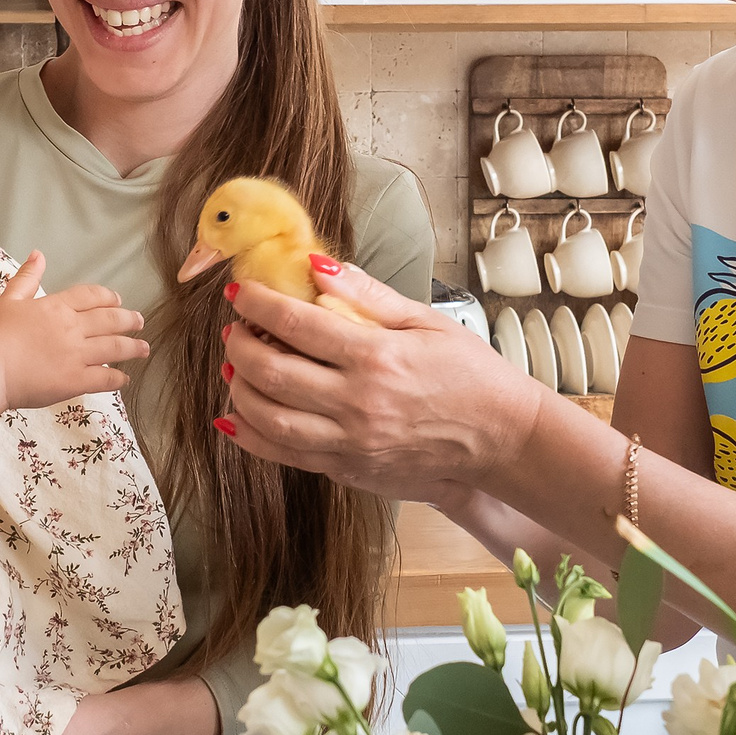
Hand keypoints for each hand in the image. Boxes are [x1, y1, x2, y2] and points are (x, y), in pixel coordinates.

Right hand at [0, 251, 148, 409]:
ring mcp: (76, 355)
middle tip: (139, 322)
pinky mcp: (75, 381)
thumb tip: (38, 254)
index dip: (109, 298)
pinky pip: (105, 379)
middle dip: (129, 320)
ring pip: (115, 348)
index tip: (118, 302)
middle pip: (111, 320)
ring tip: (144, 348)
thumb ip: (27, 277)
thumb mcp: (10, 300)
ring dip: (133, 347)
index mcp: (57, 307)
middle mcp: (72, 328)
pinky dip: (118, 378)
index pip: (92, 296)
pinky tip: (125, 378)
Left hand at [219, 260, 546, 505]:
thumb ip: (367, 293)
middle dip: (240, 345)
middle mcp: (359, 404)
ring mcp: (352, 443)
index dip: (259, 304)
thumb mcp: (425, 320)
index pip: (297, 324)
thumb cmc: (471, 375)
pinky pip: (287, 456)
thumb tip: (316, 265)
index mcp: (378, 358)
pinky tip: (236, 417)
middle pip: (273, 373)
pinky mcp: (350, 469)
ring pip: (271, 420)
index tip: (242, 292)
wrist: (502, 437)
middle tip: (233, 329)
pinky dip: (252, 437)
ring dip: (240, 390)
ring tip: (235, 368)